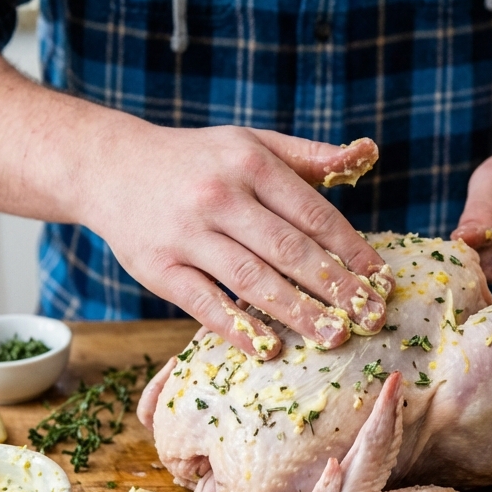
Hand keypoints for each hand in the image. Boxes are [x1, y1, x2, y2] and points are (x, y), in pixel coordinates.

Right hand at [85, 126, 391, 359]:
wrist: (111, 166)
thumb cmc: (198, 160)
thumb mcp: (252, 144)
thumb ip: (310, 157)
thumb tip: (367, 152)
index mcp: (250, 163)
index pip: (312, 212)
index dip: (351, 249)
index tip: (380, 279)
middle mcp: (219, 196)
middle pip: (288, 249)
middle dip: (335, 286)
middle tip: (370, 317)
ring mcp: (186, 233)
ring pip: (250, 279)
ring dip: (296, 311)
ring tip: (334, 336)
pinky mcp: (157, 268)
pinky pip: (203, 302)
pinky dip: (236, 326)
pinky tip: (269, 347)